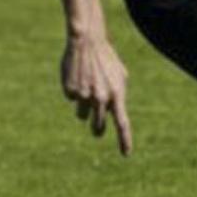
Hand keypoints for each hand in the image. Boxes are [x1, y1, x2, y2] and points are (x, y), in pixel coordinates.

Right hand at [63, 35, 131, 155]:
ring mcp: (85, 96)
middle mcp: (101, 98)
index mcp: (117, 94)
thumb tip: (116, 110)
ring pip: (82, 114)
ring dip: (83, 107)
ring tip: (86, 87)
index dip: (124, 140)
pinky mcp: (70, 91)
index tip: (126, 154)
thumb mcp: (119, 75)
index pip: (122, 123)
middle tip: (97, 130)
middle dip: (97, 129)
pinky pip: (71, 99)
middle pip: (98, 126)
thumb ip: (118, 93)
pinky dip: (74, 91)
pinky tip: (76, 76)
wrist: (87, 42)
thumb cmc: (105, 58)